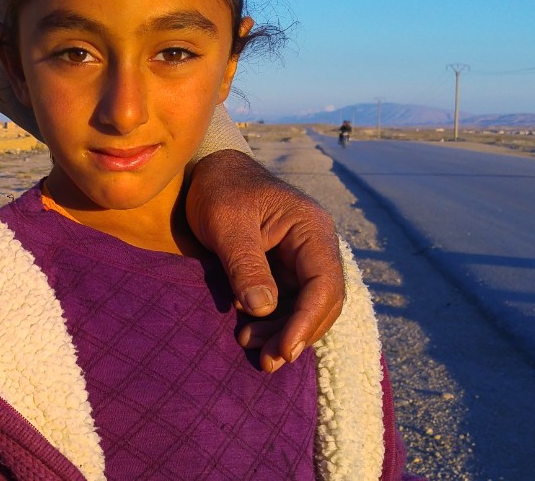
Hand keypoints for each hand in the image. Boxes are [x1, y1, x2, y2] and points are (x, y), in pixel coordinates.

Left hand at [185, 150, 344, 372]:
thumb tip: (263, 309)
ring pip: (306, 308)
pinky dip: (273, 323)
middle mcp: (315, 246)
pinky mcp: (285, 271)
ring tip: (248, 345)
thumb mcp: (227, 224)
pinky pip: (288, 304)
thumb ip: (245, 264)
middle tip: (267, 360)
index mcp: (311, 229)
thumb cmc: (220, 191)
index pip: (324, 283)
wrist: (210, 174)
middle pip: (322, 302)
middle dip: (297, 334)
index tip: (284, 349)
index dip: (307, 320)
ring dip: (283, 332)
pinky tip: (248, 333)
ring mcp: (301, 260)